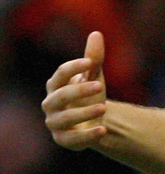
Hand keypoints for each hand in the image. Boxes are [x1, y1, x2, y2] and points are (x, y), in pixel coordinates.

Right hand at [41, 31, 108, 149]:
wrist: (92, 121)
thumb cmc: (89, 95)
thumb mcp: (94, 76)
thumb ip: (94, 59)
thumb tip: (96, 33)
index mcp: (55, 86)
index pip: (60, 74)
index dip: (73, 67)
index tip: (91, 62)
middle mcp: (51, 104)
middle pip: (61, 96)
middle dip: (79, 90)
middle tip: (99, 85)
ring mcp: (55, 123)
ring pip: (65, 118)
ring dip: (84, 113)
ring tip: (103, 108)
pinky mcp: (64, 140)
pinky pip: (73, 139)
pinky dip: (88, 135)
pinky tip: (104, 130)